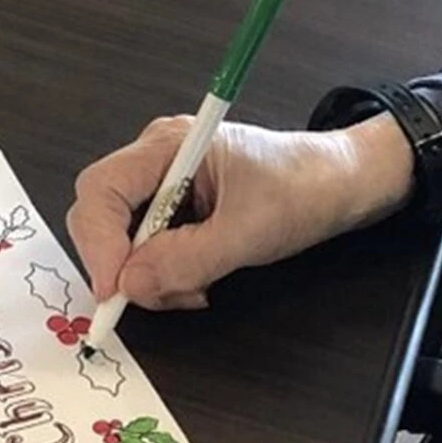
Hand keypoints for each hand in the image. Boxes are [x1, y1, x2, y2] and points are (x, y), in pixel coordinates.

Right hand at [66, 115, 411, 309]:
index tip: (116, 289)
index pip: (101, 189)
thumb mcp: (249, 231)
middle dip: (124, 265)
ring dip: (151, 276)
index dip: (99, 243)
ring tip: (197, 289)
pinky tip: (199, 282)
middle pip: (101, 216)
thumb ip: (187, 259)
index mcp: (169, 145)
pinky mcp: (178, 211)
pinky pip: (149, 250)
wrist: (343, 184)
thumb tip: (131, 284)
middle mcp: (158, 160)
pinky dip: (166, 275)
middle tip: (160, 296)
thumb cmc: (305, 187)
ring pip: (124, 241)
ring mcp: (166, 186)